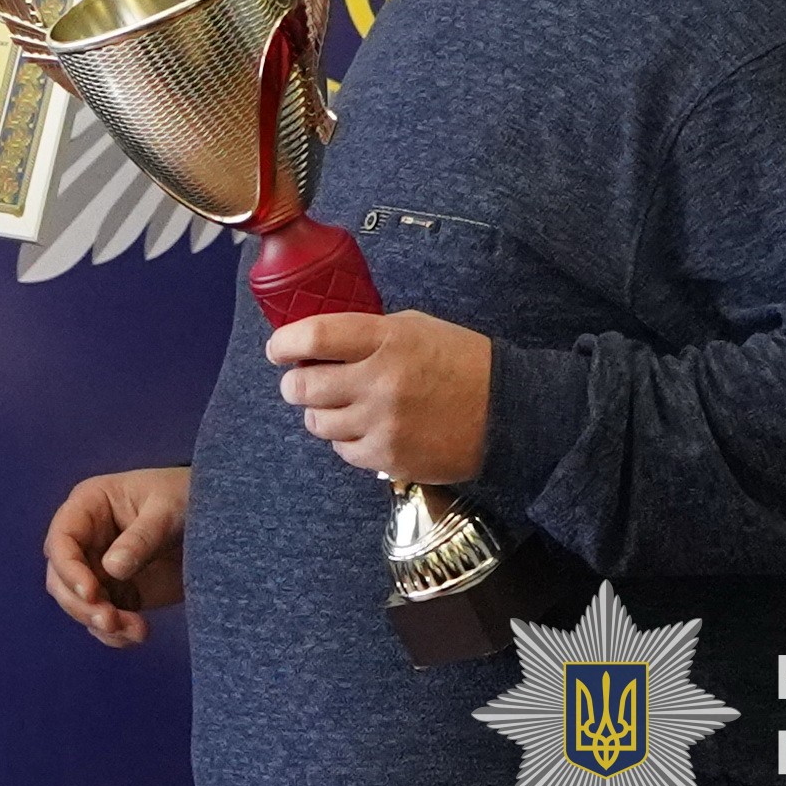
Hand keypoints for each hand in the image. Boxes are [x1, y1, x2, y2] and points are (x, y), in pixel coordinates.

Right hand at [42, 466, 190, 647]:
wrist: (219, 520)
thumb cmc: (187, 497)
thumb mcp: (168, 510)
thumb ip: (141, 538)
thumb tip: (111, 569)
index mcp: (89, 507)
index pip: (61, 539)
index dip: (68, 568)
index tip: (92, 593)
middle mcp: (87, 540)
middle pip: (61, 578)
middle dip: (81, 604)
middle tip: (110, 621)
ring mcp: (100, 569)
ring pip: (80, 604)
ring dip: (100, 623)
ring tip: (136, 631)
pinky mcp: (120, 593)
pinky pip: (104, 619)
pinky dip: (116, 634)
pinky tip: (138, 635)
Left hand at [267, 311, 493, 485]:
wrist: (508, 412)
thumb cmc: (460, 362)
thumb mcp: (415, 327)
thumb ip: (366, 333)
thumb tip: (319, 342)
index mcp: (386, 339)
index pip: (314, 336)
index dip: (284, 343)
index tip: (277, 349)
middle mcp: (380, 381)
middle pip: (303, 386)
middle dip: (293, 383)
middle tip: (299, 381)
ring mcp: (383, 423)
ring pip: (318, 422)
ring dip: (318, 413)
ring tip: (334, 405)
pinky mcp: (389, 457)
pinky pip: (342, 450)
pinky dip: (345, 439)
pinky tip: (362, 427)